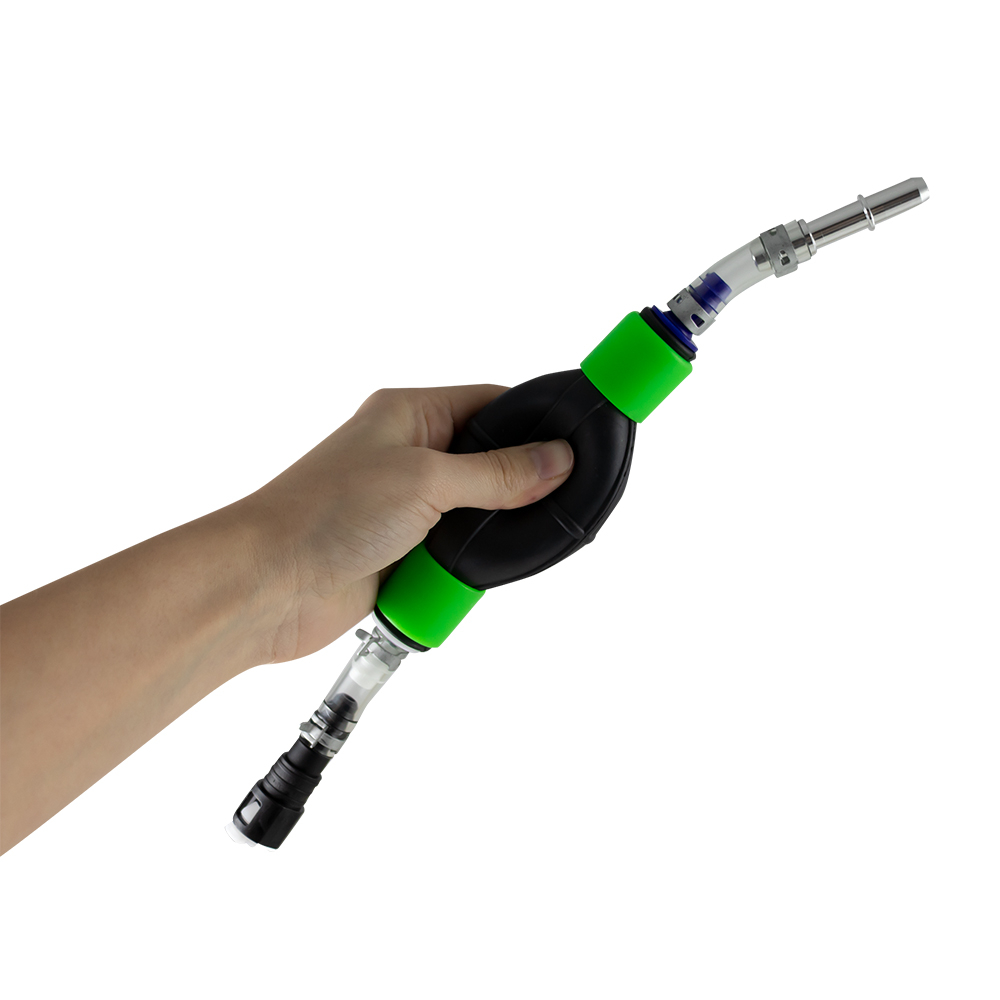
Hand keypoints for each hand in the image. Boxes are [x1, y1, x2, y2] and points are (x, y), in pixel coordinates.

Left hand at [243, 384, 574, 661]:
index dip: (533, 421)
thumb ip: (497, 473)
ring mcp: (406, 506)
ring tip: (512, 539)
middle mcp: (409, 455)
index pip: (490, 403)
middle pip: (490, 461)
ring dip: (490, 530)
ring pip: (477, 512)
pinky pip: (456, 552)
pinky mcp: (404, 551)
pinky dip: (469, 563)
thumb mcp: (425, 481)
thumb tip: (556, 460)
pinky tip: (479, 570)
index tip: (576, 441)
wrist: (269, 587)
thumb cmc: (322, 514)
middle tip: (557, 500)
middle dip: (520, 484)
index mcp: (410, 415)